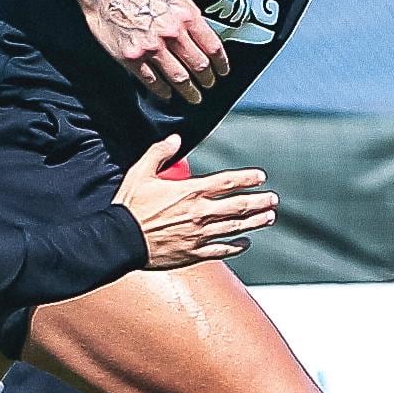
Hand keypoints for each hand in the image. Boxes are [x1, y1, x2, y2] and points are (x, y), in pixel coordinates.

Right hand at [84, 0, 230, 104]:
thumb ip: (190, 13)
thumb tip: (203, 31)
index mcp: (186, 16)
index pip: (213, 47)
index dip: (221, 64)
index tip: (222, 71)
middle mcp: (171, 33)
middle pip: (198, 66)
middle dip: (207, 80)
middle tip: (208, 86)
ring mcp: (151, 47)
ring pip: (178, 77)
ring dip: (188, 91)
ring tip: (193, 96)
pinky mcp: (132, 58)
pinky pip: (152, 81)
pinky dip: (162, 91)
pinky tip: (166, 94)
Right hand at [113, 136, 274, 268]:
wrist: (120, 240)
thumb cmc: (130, 207)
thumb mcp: (140, 173)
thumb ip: (160, 153)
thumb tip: (175, 138)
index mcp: (190, 192)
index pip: (228, 182)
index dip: (247, 178)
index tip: (260, 177)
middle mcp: (200, 213)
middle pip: (239, 206)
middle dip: (260, 201)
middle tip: (273, 199)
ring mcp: (199, 235)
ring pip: (236, 227)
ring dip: (256, 222)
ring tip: (269, 217)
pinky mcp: (194, 253)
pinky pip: (222, 250)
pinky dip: (237, 247)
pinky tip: (246, 243)